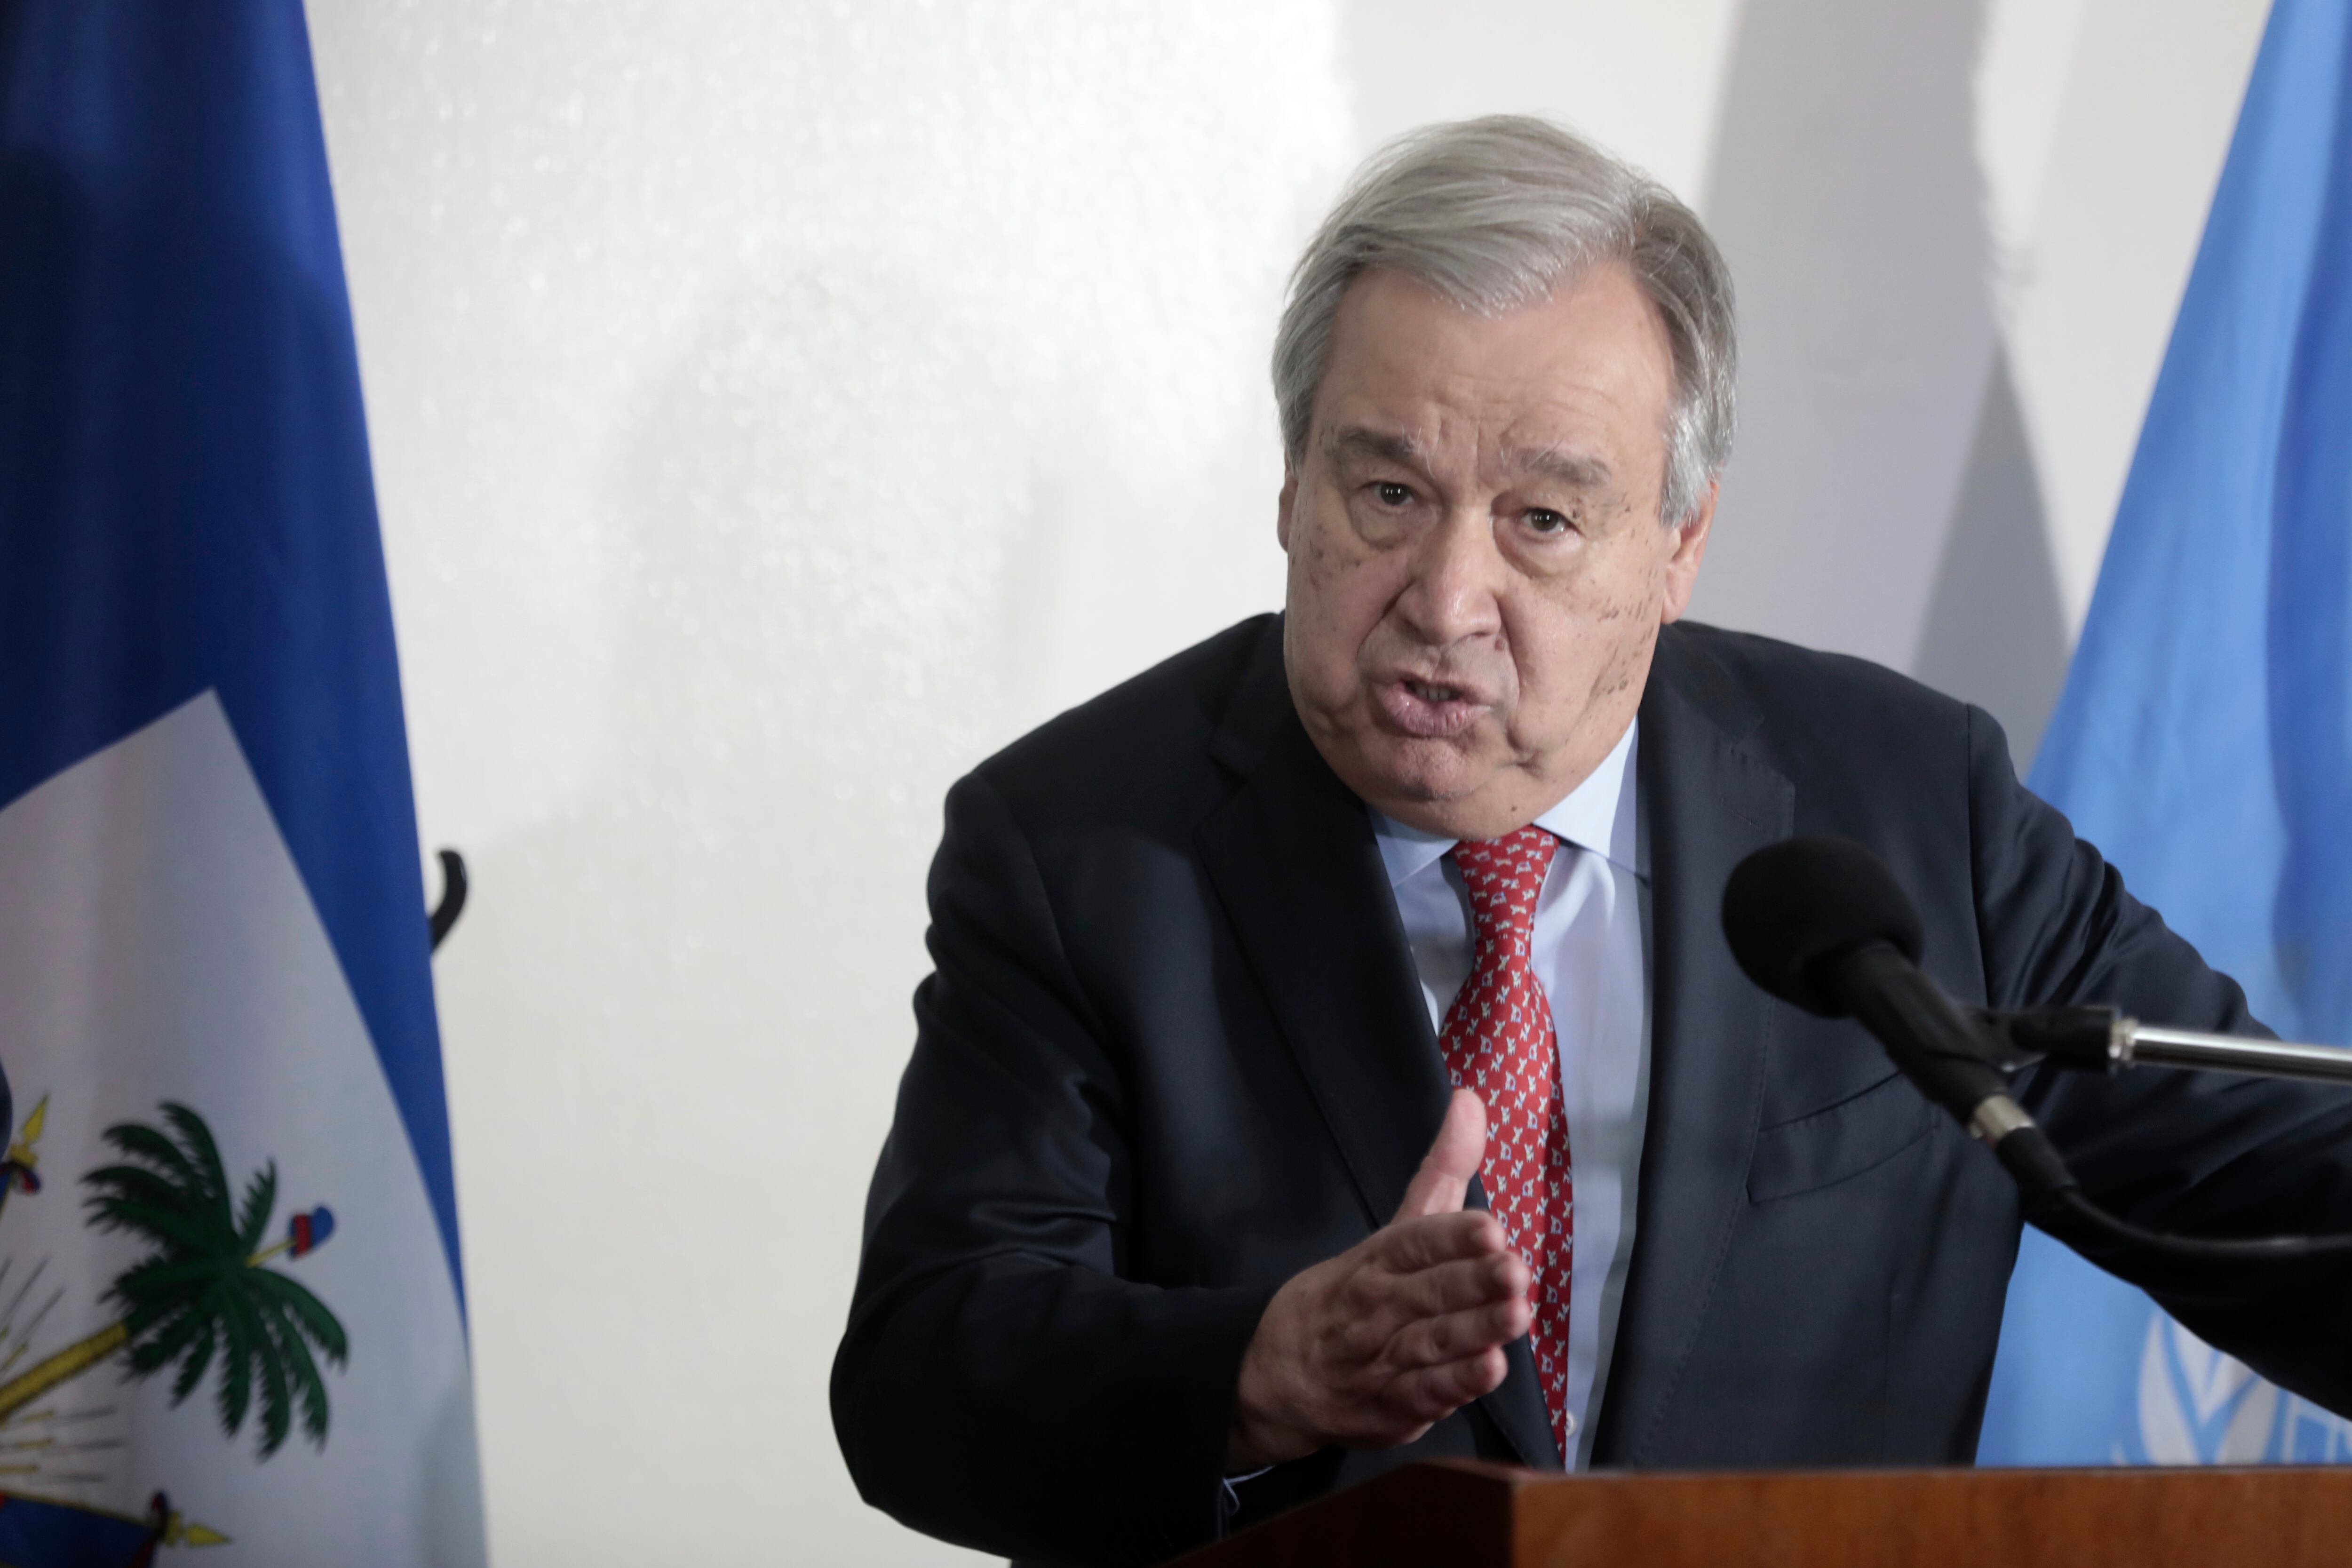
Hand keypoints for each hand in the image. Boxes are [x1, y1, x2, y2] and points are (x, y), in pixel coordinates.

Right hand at [1226, 1089, 1531, 1468]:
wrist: (1277, 1376)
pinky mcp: (1395, 1406)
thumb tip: (1472, 1101)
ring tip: (1515, 1316)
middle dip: (1471, 1282)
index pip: (1414, 1241)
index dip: (1451, 1236)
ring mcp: (1385, 1358)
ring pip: (1432, 1342)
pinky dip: (1455, 1385)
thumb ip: (1441, 1172)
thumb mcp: (1392, 1231)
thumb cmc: (1350, 1294)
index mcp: (1378, 1259)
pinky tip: (1489, 1369)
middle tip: (1514, 1272)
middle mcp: (1380, 1306)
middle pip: (1429, 1291)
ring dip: (1474, 1330)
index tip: (1490, 1228)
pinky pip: (1425, 1394)